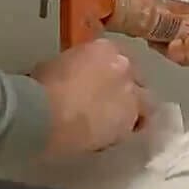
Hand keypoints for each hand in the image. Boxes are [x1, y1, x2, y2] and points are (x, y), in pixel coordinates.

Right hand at [33, 40, 148, 156]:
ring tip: (116, 126)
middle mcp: (125, 67)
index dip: (112, 73)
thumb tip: (73, 80)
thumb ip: (74, 69)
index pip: (118, 58)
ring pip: (144, 105)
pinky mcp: (129, 123)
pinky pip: (134, 129)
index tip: (103, 84)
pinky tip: (112, 139)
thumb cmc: (44, 85)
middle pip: (136, 80)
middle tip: (111, 105)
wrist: (49, 112)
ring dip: (134, 112)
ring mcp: (131, 95)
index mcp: (105, 48)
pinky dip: (126, 132)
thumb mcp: (57, 65)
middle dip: (128, 91)